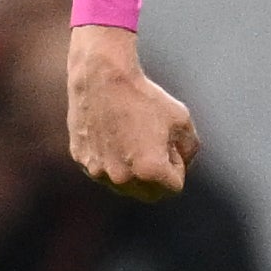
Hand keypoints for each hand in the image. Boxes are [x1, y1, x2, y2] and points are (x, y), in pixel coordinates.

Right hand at [67, 23, 197, 198]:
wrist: (102, 76)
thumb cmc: (145, 96)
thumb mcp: (182, 120)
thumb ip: (189, 150)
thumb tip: (180, 165)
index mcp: (150, 171)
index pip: (174, 187)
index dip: (176, 165)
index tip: (167, 142)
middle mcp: (122, 177)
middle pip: (148, 194)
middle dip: (156, 177)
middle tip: (153, 146)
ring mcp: (97, 170)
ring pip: (122, 184)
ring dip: (131, 170)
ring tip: (130, 137)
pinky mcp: (81, 159)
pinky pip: (101, 168)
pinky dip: (109, 157)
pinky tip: (110, 132)